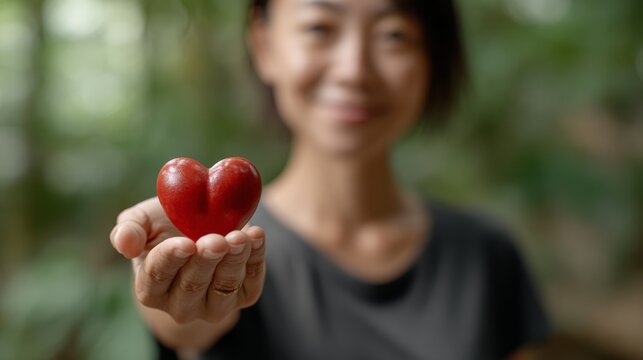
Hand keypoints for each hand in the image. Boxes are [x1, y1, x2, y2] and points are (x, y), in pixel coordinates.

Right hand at [110, 197, 265, 323]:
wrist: (203, 228)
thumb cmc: (166, 225)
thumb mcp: (144, 220)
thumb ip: (130, 229)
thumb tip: (125, 244)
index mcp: (150, 287)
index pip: (157, 276)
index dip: (171, 259)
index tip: (185, 243)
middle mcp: (180, 305)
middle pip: (193, 286)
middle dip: (206, 261)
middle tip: (217, 239)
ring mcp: (212, 305)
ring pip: (224, 287)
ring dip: (234, 261)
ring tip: (240, 236)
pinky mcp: (242, 297)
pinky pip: (250, 283)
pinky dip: (255, 259)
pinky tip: (255, 236)